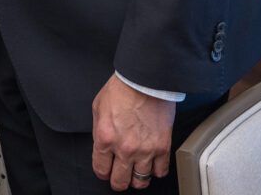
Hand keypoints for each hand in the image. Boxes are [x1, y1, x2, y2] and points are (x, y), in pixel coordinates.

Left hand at [92, 74, 175, 190]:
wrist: (144, 78)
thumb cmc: (122, 88)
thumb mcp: (98, 107)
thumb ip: (99, 131)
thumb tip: (101, 147)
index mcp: (106, 138)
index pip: (101, 170)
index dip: (102, 172)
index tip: (106, 169)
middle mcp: (124, 148)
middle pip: (120, 182)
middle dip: (118, 180)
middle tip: (120, 174)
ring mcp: (145, 150)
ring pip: (140, 181)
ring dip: (137, 177)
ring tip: (136, 169)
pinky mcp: (162, 146)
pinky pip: (160, 171)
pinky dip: (156, 170)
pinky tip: (152, 163)